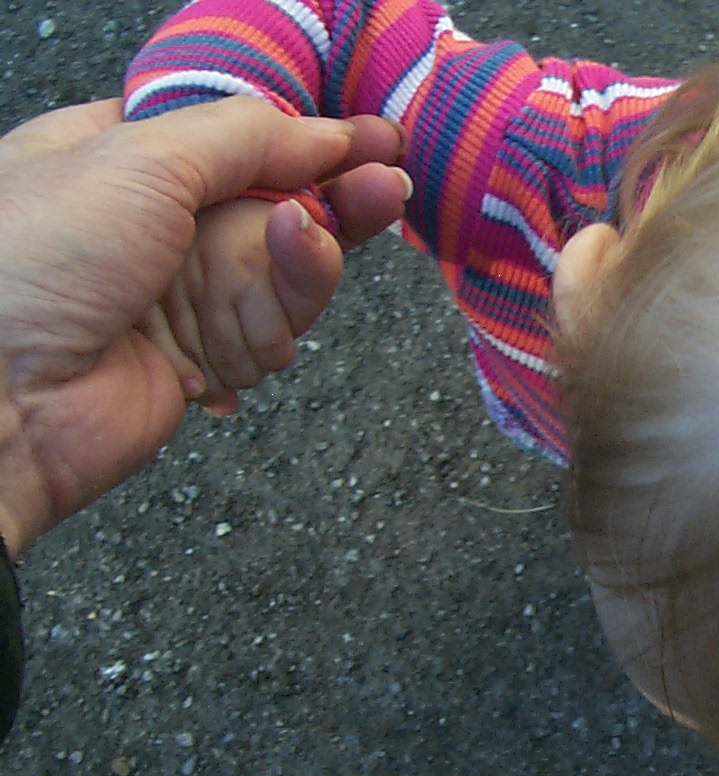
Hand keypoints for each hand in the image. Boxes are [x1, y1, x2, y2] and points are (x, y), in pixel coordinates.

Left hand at [0, 96, 409, 552]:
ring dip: (300, 271)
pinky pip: (276, 337)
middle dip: (333, 202)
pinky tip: (235, 341)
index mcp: (120, 153)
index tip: (373, 141)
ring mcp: (181, 292)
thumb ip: (245, 137)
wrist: (1, 403)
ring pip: (289, 276)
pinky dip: (264, 336)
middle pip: (281, 204)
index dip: (308, 138)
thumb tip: (326, 133)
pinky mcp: (203, 357)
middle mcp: (154, 222)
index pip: (238, 135)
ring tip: (300, 250)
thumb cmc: (35, 266)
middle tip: (385, 189)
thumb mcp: (141, 159)